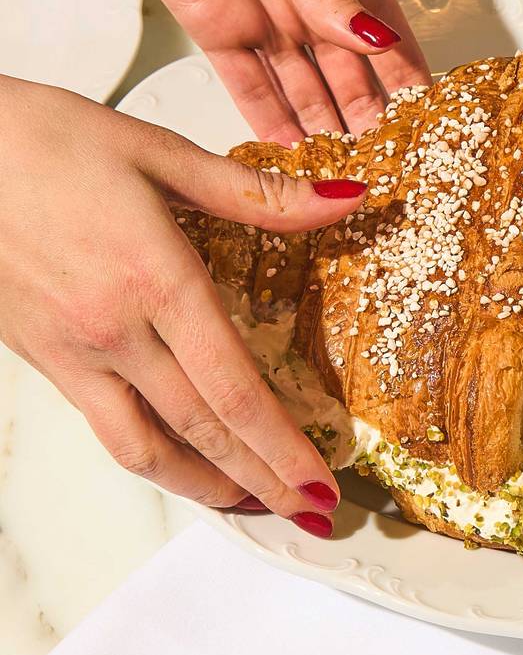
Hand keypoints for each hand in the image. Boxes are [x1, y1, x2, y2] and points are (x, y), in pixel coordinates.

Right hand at [0, 78, 368, 534]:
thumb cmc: (48, 141)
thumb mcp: (162, 153)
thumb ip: (261, 194)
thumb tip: (348, 197)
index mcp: (156, 280)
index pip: (234, 389)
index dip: (283, 446)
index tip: (323, 481)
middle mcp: (113, 332)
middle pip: (201, 431)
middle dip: (264, 481)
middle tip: (312, 513)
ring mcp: (72, 353)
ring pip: (144, 448)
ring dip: (205, 486)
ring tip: (254, 504)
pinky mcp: (42, 358)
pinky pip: (105, 426)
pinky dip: (154, 457)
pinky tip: (182, 457)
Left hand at [17, 0, 430, 143]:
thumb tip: (373, 39)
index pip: (388, 35)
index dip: (408, 78)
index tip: (427, 120)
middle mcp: (311, 1)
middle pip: (349, 73)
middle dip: (369, 118)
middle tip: (386, 163)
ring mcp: (268, 21)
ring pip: (306, 90)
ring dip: (325, 129)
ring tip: (345, 171)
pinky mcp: (222, 35)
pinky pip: (253, 89)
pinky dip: (272, 123)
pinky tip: (293, 155)